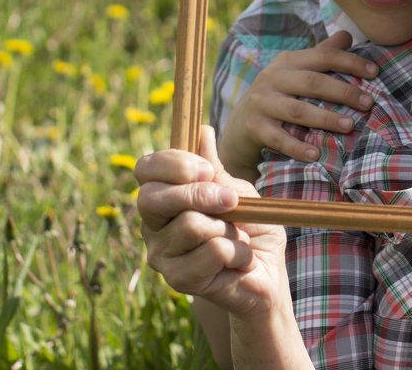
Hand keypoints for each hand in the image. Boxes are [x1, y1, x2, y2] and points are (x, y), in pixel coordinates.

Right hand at [136, 126, 289, 317]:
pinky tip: (238, 261)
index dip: (173, 163)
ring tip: (237, 238)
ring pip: (190, 225)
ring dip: (229, 228)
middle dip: (199, 194)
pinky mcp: (178, 280)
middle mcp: (153, 225)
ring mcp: (161, 254)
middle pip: (153, 198)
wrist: (266, 272)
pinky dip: (237, 252)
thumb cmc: (249, 227)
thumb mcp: (237, 190)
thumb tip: (202, 131)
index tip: (206, 169)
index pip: (145, 169)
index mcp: (163, 196)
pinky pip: (211, 252)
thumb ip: (215, 169)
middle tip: (230, 201)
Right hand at [219, 31, 378, 176]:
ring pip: (298, 110)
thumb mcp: (295, 71)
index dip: (351, 62)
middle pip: (313, 82)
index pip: (324, 56)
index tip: (376, 72)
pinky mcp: (254, 127)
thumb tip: (348, 35)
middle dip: (343, 91)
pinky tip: (316, 154)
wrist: (238, 126)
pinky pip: (278, 138)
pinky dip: (297, 147)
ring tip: (350, 126)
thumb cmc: (278, 95)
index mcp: (288, 61)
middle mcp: (273, 78)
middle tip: (369, 103)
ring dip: (326, 118)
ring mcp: (262, 102)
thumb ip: (321, 54)